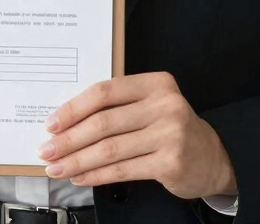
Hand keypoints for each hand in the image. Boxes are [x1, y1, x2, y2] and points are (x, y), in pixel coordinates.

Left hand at [36, 72, 236, 200]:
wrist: (212, 157)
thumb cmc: (169, 126)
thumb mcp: (149, 104)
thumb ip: (117, 106)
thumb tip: (67, 121)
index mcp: (154, 83)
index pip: (104, 92)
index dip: (74, 108)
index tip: (52, 123)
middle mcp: (164, 105)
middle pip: (104, 123)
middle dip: (69, 139)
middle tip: (47, 149)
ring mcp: (169, 135)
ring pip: (110, 149)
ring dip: (77, 160)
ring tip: (56, 167)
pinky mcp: (170, 163)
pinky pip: (123, 170)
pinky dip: (96, 175)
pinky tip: (80, 177)